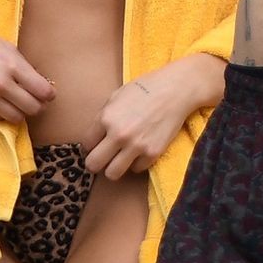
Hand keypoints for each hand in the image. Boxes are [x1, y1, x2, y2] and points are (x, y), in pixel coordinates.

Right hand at [0, 21, 54, 120]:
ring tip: (17, 101)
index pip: (43, 91)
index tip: (47, 92)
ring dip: (21, 111)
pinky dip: (2, 111)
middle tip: (35, 100)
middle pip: (33, 108)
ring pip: (17, 118)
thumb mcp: (7, 48)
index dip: (49, 94)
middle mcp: (0, 83)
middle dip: (38, 105)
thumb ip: (25, 67)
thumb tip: (44, 87)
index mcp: (12, 64)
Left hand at [82, 60, 211, 178]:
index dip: (91, 145)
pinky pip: (136, 169)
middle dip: (95, 163)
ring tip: (120, 159)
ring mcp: (136, 146)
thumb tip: (95, 135)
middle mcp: (118, 135)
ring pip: (112, 174)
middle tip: (103, 158)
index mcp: (106, 118)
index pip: (86, 144)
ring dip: (114, 168)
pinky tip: (140, 151)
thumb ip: (103, 116)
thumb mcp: (116, 96)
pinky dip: (136, 162)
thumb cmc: (146, 89)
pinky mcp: (152, 153)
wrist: (175, 90)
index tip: (98, 144)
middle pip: (93, 164)